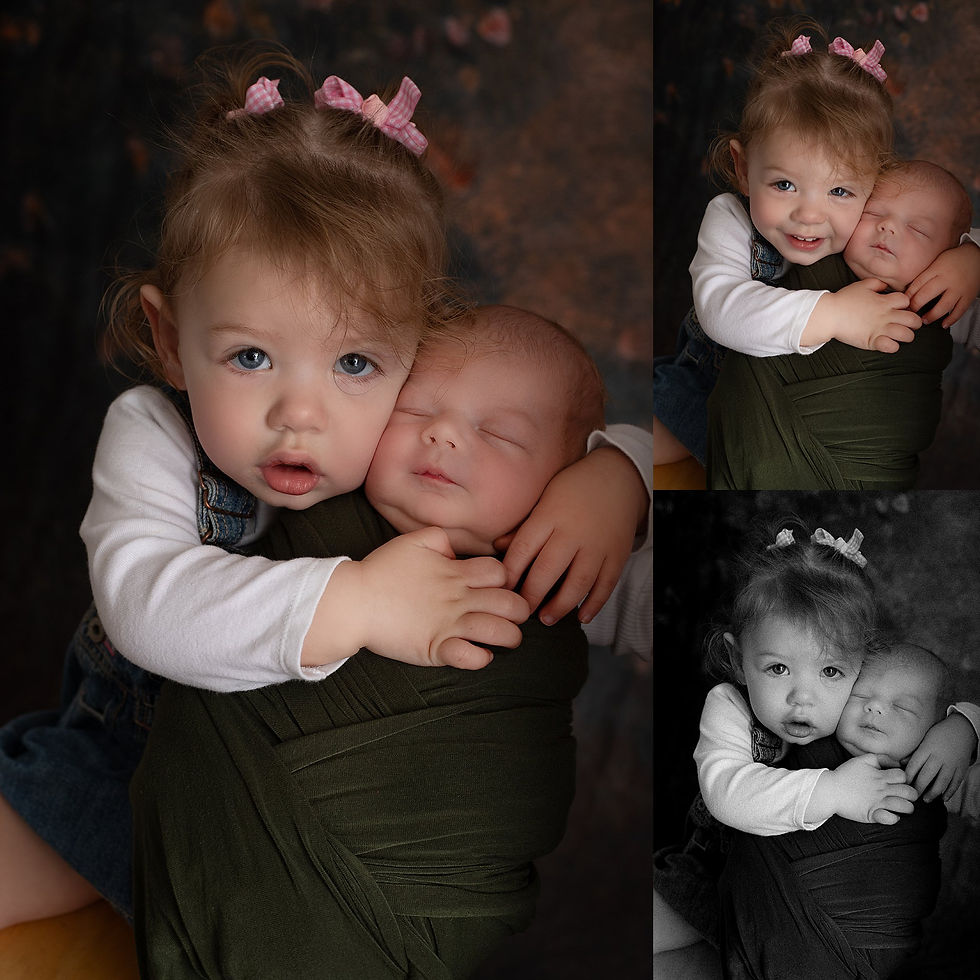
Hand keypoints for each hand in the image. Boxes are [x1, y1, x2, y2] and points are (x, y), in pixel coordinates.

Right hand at [303, 527, 529, 669]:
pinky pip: (472, 657)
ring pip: (501, 632)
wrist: (353, 602)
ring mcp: (449, 624)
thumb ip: (440, 539)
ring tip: (505, 638)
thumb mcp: (412, 541)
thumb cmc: (381, 571)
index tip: (498, 589)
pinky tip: (479, 653)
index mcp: (455, 573)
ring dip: (510, 637)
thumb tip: (456, 552)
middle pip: (512, 604)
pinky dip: (482, 658)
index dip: (506, 580)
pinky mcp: (436, 648)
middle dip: (520, 611)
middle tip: (512, 616)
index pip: (500, 573)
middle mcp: (458, 599)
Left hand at [494, 447, 648, 625]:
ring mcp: (597, 545)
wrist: (617, 477)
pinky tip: (582, 616)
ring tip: (547, 618)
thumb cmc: (572, 489)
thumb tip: (496, 547)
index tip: (501, 591)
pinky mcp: (617, 554)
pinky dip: (595, 603)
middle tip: (520, 611)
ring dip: (560, 605)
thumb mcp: (544, 499)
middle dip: (531, 596)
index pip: (523, 549)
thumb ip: (523, 526)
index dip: (510, 574)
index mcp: (549, 516)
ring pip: (578, 583)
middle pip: (547, 570)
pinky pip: (606, 584)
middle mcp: (573, 532)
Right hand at [822, 279, 920, 351]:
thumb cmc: (843, 300)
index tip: (899, 309)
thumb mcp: (861, 285)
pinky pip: (892, 347)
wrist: (829, 315)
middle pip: (913, 320)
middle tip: (908, 325)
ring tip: (899, 336)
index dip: (905, 305)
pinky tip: (887, 344)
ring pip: (907, 335)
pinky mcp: (872, 341)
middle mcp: (886, 315)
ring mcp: (880, 329)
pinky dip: (892, 347)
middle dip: (914, 323)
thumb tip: (886, 286)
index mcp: (885, 301)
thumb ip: (877, 283)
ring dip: (906, 336)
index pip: (907, 301)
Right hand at [825, 753, 916, 823]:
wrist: (829, 790)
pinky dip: (894, 818)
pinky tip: (890, 815)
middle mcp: (881, 789)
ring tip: (902, 807)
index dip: (904, 779)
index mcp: (879, 776)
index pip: (903, 776)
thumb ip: (877, 758)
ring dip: (907, 808)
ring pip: (905, 806)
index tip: (899, 782)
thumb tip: (891, 762)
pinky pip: (891, 819)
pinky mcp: (872, 814)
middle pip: (909, 792)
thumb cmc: (845, 775)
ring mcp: (878, 802)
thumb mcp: (860, 760)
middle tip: (905, 796)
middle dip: (912, 795)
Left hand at [905, 711, 977, 802]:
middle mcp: (939, 757)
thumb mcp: (924, 740)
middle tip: (913, 795)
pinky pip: (955, 783)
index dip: (908, 776)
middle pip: (927, 775)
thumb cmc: (939, 734)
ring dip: (933, 793)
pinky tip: (943, 798)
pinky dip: (950, 792)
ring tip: (926, 799)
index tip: (904, 784)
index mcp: (927, 749)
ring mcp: (951, 764)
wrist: (962, 730)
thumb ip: (914, 753)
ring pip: (941, 782)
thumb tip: (901, 763)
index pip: (914, 765)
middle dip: (919, 787)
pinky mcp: (961, 769)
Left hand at [906, 240, 979, 325]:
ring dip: (932, 316)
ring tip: (924, 320)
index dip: (908, 296)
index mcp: (937, 269)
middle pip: (926, 295)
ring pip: (943, 306)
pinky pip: (960, 310)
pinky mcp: (969, 295)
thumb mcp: (936, 263)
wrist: (977, 257)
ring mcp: (959, 288)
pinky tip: (944, 324)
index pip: (917, 284)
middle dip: (915, 306)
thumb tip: (906, 292)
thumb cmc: (953, 261)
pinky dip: (952, 319)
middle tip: (910, 313)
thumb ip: (924, 276)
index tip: (903, 304)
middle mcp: (947, 279)